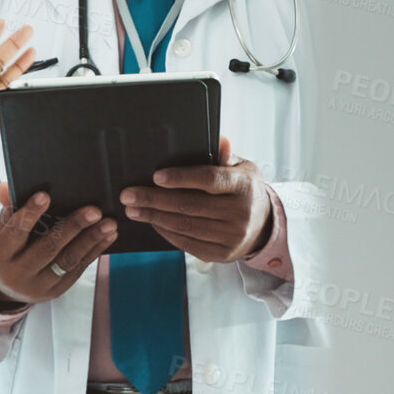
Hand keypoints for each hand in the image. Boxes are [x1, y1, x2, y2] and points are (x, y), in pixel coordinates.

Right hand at [0, 182, 115, 309]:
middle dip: (72, 227)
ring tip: (108, 223)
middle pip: (47, 248)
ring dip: (90, 240)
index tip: (45, 195)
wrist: (3, 290)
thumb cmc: (3, 252)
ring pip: (67, 261)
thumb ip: (7, 210)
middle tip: (93, 210)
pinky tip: (107, 236)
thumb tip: (6, 187)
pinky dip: (94, 252)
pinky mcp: (56, 291)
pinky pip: (77, 270)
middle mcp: (17, 274)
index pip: (14, 233)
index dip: (29, 214)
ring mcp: (38, 285)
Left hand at [120, 137, 277, 263]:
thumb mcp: (243, 168)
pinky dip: (166, 232)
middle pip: (190, 206)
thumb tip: (219, 139)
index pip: (209, 180)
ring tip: (133, 209)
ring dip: (154, 217)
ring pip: (185, 226)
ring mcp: (231, 237)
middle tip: (128, 195)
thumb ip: (226, 155)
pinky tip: (153, 222)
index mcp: (244, 186)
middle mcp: (240, 213)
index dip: (181, 178)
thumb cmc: (245, 190)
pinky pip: (188, 243)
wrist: (264, 225)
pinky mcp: (222, 254)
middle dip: (154, 200)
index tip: (156, 177)